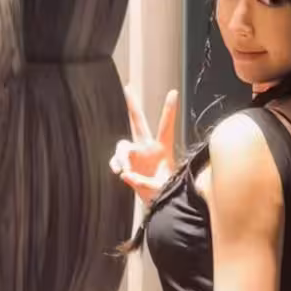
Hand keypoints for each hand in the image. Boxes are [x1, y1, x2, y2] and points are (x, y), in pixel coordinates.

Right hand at [109, 86, 178, 204]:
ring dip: (120, 156)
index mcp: (163, 149)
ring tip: (122, 169)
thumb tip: (126, 175)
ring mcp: (137, 155)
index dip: (169, 109)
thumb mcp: (160, 189)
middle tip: (127, 87)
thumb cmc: (165, 192)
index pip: (166, 126)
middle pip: (139, 123)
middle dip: (132, 105)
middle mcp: (148, 148)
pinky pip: (117, 160)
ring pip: (123, 145)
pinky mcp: (128, 164)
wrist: (159, 202)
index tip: (174, 92)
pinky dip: (116, 164)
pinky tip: (119, 172)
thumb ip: (143, 182)